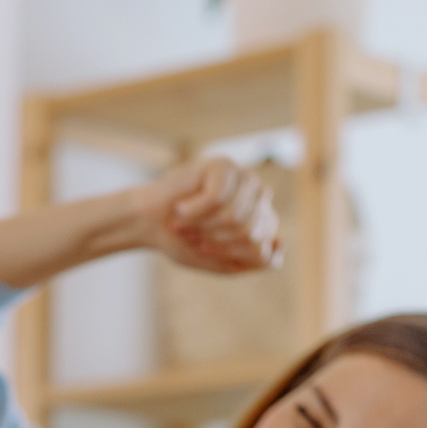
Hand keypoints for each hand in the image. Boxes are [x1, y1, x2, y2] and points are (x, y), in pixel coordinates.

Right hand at [128, 156, 280, 274]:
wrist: (148, 224)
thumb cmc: (184, 240)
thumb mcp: (223, 261)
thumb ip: (255, 261)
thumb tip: (278, 248)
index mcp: (263, 219)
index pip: (264, 250)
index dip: (229, 254)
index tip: (208, 248)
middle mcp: (259, 196)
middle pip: (251, 234)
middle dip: (217, 240)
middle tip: (197, 233)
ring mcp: (243, 178)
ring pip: (235, 218)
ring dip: (204, 225)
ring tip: (189, 220)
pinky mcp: (224, 166)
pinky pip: (217, 199)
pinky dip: (194, 210)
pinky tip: (182, 206)